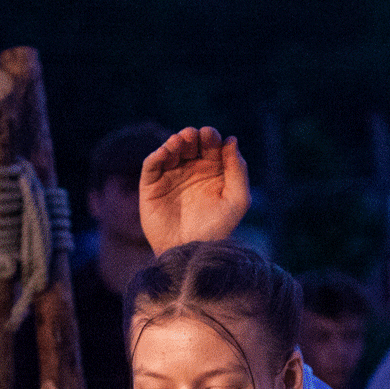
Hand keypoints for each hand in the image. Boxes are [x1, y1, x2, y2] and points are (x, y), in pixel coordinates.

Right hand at [138, 126, 249, 252]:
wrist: (190, 252)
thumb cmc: (217, 230)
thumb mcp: (237, 201)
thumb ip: (238, 170)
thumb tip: (231, 140)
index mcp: (213, 173)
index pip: (212, 146)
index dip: (211, 137)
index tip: (212, 137)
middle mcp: (191, 172)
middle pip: (191, 143)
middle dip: (192, 136)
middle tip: (194, 136)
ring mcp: (171, 178)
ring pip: (171, 149)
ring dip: (176, 141)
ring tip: (181, 141)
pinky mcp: (151, 186)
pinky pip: (152, 164)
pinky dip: (158, 154)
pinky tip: (167, 152)